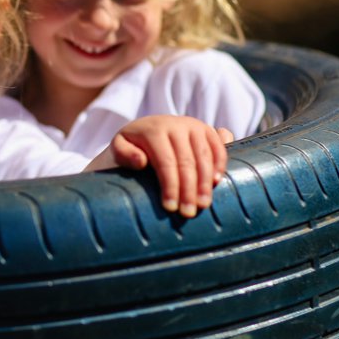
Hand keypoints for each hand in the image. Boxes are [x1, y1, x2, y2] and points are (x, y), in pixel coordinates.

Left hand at [106, 115, 228, 217]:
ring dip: (205, 182)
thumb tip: (140, 161)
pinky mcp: (206, 129)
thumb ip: (123, 153)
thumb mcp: (119, 147)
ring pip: (204, 155)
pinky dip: (219, 164)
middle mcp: (176, 125)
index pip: (165, 162)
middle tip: (188, 213)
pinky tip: (215, 182)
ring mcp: (194, 126)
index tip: (170, 207)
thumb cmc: (131, 145)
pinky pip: (218, 146)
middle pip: (187, 161)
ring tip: (203, 204)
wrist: (145, 128)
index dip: (170, 186)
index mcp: (154, 130)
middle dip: (188, 190)